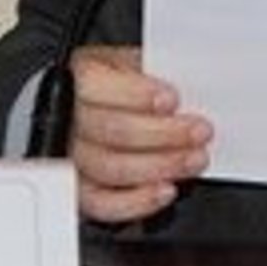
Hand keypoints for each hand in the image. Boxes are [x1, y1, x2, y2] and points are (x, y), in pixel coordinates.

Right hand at [67, 45, 211, 224]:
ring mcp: (72, 157)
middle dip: (162, 133)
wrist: (98, 107)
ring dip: (159, 166)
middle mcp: (68, 118)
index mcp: (77, 77)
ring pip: (109, 168)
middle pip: (110, 130)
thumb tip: (185, 82)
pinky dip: (136, 202)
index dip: (136, 95)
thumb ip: (149, 70)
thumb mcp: (129, 61)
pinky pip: (102, 204)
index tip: (172, 99)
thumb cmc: (116, 84)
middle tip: (199, 131)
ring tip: (193, 159)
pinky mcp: (79, 189)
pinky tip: (165, 190)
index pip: (96, 87)